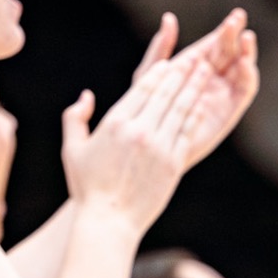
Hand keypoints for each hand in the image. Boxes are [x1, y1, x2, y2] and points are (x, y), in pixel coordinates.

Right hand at [59, 48, 215, 229]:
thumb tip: (87, 96)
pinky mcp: (173, 162)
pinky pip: (188, 131)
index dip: (158, 74)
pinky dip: (196, 115)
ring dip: (194, 88)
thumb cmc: (87, 187)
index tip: (168, 63)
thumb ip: (75, 118)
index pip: (142, 89)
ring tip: (205, 74)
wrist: (110, 219)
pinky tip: (204, 104)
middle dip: (182, 74)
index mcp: (115, 123)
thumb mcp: (72, 149)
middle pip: (166, 94)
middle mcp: (140, 130)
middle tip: (196, 58)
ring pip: (181, 109)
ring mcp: (159, 146)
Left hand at [132, 9, 259, 169]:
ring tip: (246, 38)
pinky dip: (248, 77)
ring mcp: (222, 94)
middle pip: (230, 53)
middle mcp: (212, 78)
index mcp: (194, 66)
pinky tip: (244, 64)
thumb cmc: (143, 109)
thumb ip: (160, 48)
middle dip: (236, 36)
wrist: (149, 144)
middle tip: (239, 21)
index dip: (226, 30)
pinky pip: (244, 92)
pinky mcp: (229, 111)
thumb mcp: (149, 74)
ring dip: (247, 53)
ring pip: (241, 69)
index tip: (236, 15)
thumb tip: (169, 18)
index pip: (215, 44)